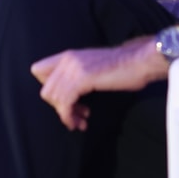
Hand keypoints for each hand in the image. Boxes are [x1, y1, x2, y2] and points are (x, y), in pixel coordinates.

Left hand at [30, 40, 166, 130]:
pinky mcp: (83, 78)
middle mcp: (68, 59)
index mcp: (68, 55)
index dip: (49, 88)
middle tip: (75, 116)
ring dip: (66, 116)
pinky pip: (65, 103)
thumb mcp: (93, 66)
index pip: (38, 70)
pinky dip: (70, 116)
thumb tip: (67, 92)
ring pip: (54, 99)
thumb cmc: (122, 67)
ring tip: (80, 122)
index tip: (65, 99)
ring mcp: (74, 68)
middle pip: (46, 90)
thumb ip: (77, 74)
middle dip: (58, 107)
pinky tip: (81, 122)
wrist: (140, 61)